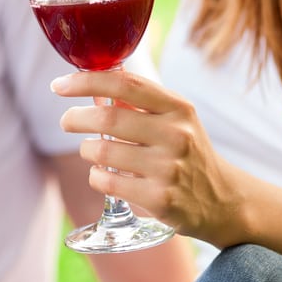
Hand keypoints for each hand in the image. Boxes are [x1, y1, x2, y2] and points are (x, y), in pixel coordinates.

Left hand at [52, 69, 243, 247]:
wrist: (223, 201)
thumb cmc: (187, 153)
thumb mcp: (175, 120)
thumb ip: (138, 102)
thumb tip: (91, 82)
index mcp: (178, 108)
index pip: (125, 84)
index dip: (86, 81)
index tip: (59, 85)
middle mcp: (176, 135)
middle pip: (108, 117)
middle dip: (75, 118)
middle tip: (66, 121)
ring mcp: (169, 168)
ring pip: (102, 151)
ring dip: (86, 150)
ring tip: (91, 150)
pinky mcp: (160, 199)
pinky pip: (107, 182)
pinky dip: (96, 176)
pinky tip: (102, 174)